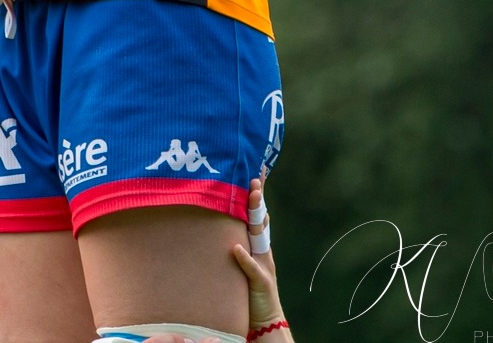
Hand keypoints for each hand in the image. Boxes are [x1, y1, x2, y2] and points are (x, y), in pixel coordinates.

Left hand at [232, 171, 291, 334]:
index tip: (255, 173)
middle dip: (258, 198)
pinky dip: (245, 258)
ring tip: (253, 196)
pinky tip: (237, 248)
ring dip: (257, 216)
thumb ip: (239, 244)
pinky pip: (252, 268)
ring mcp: (264, 264)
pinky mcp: (261, 282)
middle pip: (261, 219)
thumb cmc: (249, 290)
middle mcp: (263, 250)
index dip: (257, 195)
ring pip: (260, 236)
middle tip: (254, 178)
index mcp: (257, 244)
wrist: (265, 319)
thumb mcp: (243, 263)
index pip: (257, 214)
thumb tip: (227, 224)